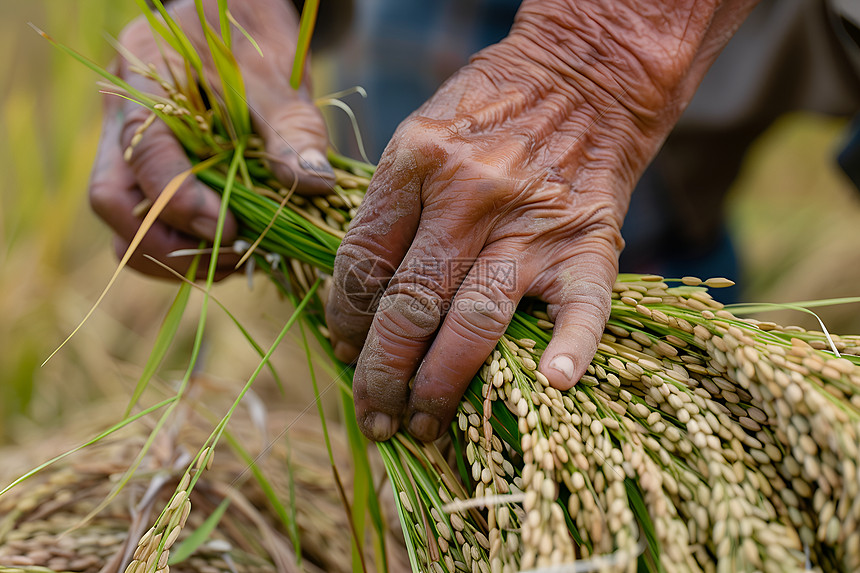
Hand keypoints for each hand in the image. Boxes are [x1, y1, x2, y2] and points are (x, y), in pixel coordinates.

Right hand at [90, 0, 331, 277]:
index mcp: (145, 80)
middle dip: (168, 243)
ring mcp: (127, 150)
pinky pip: (145, 223)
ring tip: (234, 259)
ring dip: (172, 256)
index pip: (142, 154)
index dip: (181, 201)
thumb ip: (293, 130)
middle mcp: (121, 119)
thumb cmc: (255, 41)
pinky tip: (227, 250)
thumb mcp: (280, 77)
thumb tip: (313, 184)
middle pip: (113, 201)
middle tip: (231, 253)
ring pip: (122, 222)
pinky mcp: (146, 174)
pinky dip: (180, 249)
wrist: (236, 22)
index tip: (230, 230)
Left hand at [325, 0, 758, 441]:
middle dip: (381, 375)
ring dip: (442, 386)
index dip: (342, 320)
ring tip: (422, 425)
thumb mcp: (419, 135)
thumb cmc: (491, 110)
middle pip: (409, 304)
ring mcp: (532, 222)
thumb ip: (388, 209)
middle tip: (374, 416)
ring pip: (473, 320)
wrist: (586, 75)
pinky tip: (552, 386)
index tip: (342, 351)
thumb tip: (354, 299)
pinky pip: (582, 305)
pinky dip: (570, 348)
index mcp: (415, 161)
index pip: (361, 262)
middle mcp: (469, 194)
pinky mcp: (589, 241)